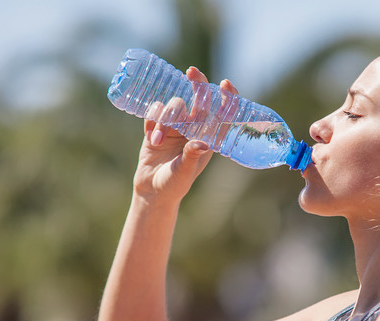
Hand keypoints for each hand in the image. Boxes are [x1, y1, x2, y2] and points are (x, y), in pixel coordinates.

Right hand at [133, 67, 239, 203]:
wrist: (152, 190)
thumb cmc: (175, 184)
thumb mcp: (184, 172)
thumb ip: (191, 156)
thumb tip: (202, 143)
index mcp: (208, 138)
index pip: (223, 113)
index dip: (227, 97)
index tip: (226, 84)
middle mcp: (194, 128)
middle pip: (200, 98)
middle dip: (198, 83)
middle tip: (192, 72)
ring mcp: (175, 125)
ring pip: (174, 105)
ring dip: (165, 118)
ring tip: (158, 141)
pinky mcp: (157, 126)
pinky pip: (155, 112)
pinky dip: (152, 121)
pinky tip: (151, 138)